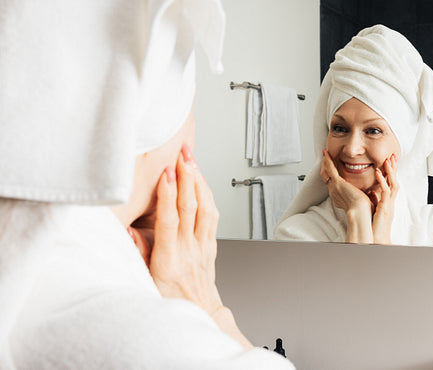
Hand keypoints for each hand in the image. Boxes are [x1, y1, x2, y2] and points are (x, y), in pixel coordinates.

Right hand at [146, 144, 221, 315]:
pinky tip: (204, 183)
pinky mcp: (212, 245)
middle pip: (191, 206)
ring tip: (193, 160)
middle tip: (183, 153)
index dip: (168, 194)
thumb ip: (138, 253)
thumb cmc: (170, 300)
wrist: (199, 312)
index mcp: (169, 258)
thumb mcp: (145, 280)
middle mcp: (189, 249)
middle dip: (187, 176)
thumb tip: (129, 229)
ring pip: (206, 207)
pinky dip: (208, 196)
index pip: (170, 219)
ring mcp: (203, 246)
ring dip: (200, 181)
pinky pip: (213, 216)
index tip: (167, 172)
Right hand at [321, 150, 372, 243]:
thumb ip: (364, 196)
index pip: (333, 185)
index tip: (332, 172)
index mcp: (339, 197)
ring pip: (327, 172)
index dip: (332, 177)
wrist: (361, 213)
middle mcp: (334, 192)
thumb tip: (371, 194)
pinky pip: (331, 169)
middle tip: (325, 159)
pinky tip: (326, 153)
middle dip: (326, 168)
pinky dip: (328, 161)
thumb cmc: (364, 211)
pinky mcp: (338, 183)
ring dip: (326, 162)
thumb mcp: (363, 201)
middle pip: (327, 177)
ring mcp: (334, 187)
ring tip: (325, 154)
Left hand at [369, 154, 398, 243]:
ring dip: (390, 172)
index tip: (389, 161)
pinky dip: (382, 181)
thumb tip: (372, 192)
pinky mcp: (385, 207)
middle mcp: (390, 202)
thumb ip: (375, 200)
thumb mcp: (375, 210)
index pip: (391, 184)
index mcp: (387, 202)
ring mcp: (389, 204)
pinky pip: (386, 192)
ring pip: (393, 184)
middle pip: (395, 181)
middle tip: (392, 155)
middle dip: (394, 169)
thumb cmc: (375, 226)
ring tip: (387, 160)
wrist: (377, 238)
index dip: (391, 173)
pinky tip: (378, 172)